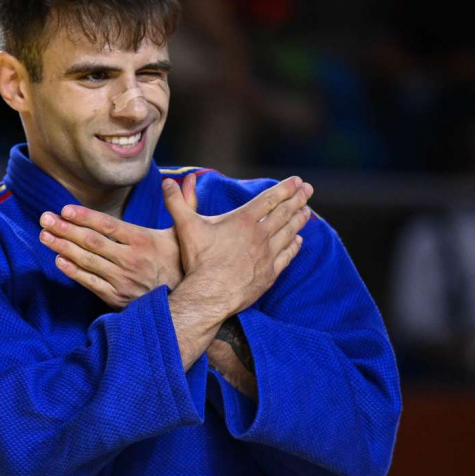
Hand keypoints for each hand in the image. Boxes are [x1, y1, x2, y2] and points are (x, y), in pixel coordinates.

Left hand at [39, 173, 199, 308]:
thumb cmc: (186, 264)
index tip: (64, 209)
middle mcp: (130, 259)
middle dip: (64, 229)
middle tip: (44, 218)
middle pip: (91, 241)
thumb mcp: (189, 232)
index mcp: (143, 240)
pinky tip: (59, 261)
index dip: (84, 216)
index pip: (108, 225)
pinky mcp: (117, 298)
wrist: (191, 303)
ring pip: (86, 261)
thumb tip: (189, 177)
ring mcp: (122, 280)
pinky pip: (90, 283)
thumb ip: (185, 203)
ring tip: (44, 235)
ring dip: (62, 247)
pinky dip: (73, 272)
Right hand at [163, 175, 311, 317]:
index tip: (297, 181)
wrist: (209, 294)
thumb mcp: (185, 226)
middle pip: (283, 213)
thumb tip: (166, 182)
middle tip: (308, 190)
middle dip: (297, 199)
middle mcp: (259, 235)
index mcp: (243, 220)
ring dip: (299, 220)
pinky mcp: (269, 274)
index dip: (285, 189)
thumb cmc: (198, 260)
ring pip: (288, 233)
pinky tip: (298, 241)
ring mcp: (267, 255)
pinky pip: (286, 257)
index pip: (269, 200)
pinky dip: (294, 247)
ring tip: (307, 211)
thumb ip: (176, 203)